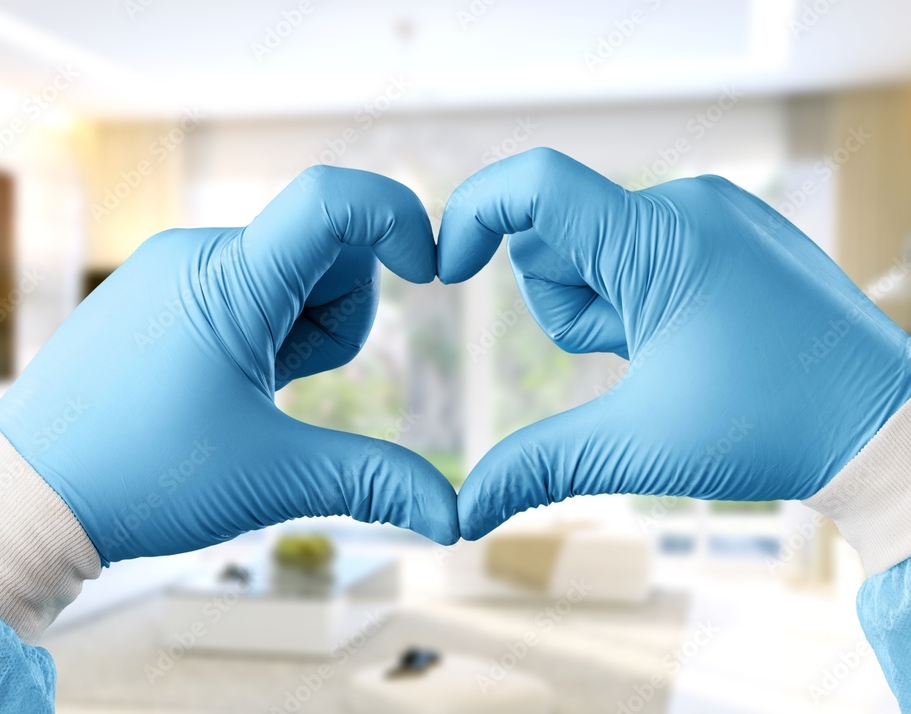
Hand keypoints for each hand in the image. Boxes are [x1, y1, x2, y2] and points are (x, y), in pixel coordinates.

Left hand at [0, 167, 459, 563]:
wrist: (28, 494)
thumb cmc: (140, 477)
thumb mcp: (272, 478)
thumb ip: (374, 482)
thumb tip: (453, 517)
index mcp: (232, 281)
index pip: (333, 201)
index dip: (401, 218)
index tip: (430, 272)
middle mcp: (199, 253)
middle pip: (329, 248)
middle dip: (342, 315)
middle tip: (291, 384)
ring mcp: (174, 268)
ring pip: (291, 269)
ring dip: (303, 328)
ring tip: (253, 390)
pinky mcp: (161, 290)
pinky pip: (247, 285)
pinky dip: (266, 329)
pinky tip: (226, 382)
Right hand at [438, 147, 910, 539]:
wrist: (881, 426)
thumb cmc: (771, 427)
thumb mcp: (636, 447)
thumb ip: (535, 468)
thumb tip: (461, 512)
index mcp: (660, 238)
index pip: (535, 184)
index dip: (471, 214)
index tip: (447, 273)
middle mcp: (686, 205)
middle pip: (555, 235)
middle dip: (565, 304)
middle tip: (630, 354)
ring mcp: (712, 213)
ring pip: (593, 247)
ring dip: (601, 308)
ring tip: (664, 352)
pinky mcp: (726, 230)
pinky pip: (636, 250)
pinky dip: (634, 299)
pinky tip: (686, 339)